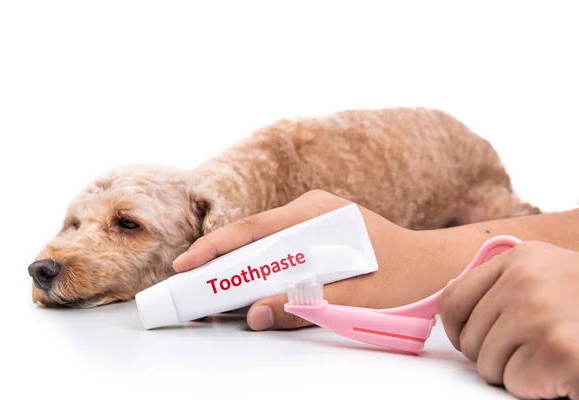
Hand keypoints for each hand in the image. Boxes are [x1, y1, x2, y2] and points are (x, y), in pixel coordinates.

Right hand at [173, 190, 451, 330]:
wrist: (438, 265)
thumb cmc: (405, 278)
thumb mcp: (356, 299)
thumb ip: (305, 306)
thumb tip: (255, 314)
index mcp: (318, 213)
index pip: (255, 228)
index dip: (216, 248)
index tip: (185, 267)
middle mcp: (312, 208)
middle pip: (254, 234)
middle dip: (221, 260)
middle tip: (191, 288)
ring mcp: (316, 217)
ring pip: (265, 241)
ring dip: (240, 265)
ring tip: (214, 292)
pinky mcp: (320, 231)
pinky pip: (281, 247)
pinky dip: (262, 266)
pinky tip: (251, 286)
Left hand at [439, 241, 578, 398]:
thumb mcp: (547, 274)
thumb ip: (503, 284)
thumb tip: (451, 308)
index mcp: (519, 260)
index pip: (452, 300)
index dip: (457, 329)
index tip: (472, 338)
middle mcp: (524, 282)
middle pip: (468, 339)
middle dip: (493, 354)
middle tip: (531, 349)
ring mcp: (540, 315)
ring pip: (486, 365)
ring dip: (515, 371)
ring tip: (549, 356)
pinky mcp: (557, 351)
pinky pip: (514, 384)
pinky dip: (536, 388)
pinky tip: (562, 370)